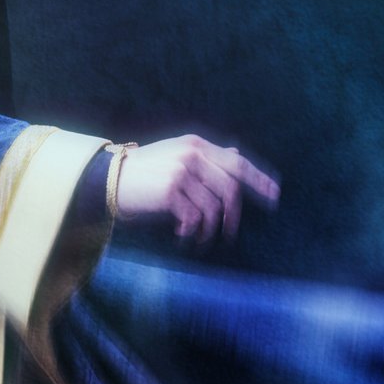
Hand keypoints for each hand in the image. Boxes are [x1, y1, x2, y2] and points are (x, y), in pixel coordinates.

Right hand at [115, 135, 279, 243]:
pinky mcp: (170, 190)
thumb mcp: (177, 156)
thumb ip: (208, 158)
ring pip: (213, 207)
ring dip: (209, 228)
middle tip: (229, 233)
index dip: (259, 180)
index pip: (237, 163)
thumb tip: (238, 155)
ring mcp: (181, 171)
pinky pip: (194, 216)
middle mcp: (192, 154)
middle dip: (233, 215)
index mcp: (196, 145)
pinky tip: (183, 234)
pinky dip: (192, 230)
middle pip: (229, 188)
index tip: (274, 196)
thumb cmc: (144, 172)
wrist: (109, 178)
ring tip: (198, 238)